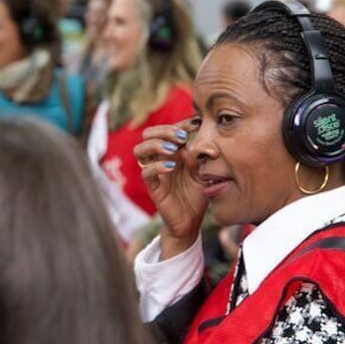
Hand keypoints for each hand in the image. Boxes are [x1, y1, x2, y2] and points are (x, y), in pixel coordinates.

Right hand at [134, 119, 206, 259]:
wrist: (192, 220)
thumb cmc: (197, 193)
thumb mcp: (204, 172)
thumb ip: (201, 158)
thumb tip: (200, 146)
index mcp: (174, 151)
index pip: (169, 130)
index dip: (180, 123)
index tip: (196, 123)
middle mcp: (161, 159)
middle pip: (148, 134)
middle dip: (164, 130)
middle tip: (182, 137)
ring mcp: (155, 172)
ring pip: (140, 150)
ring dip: (156, 145)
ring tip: (173, 149)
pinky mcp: (153, 187)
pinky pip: (146, 172)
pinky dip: (158, 166)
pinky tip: (172, 167)